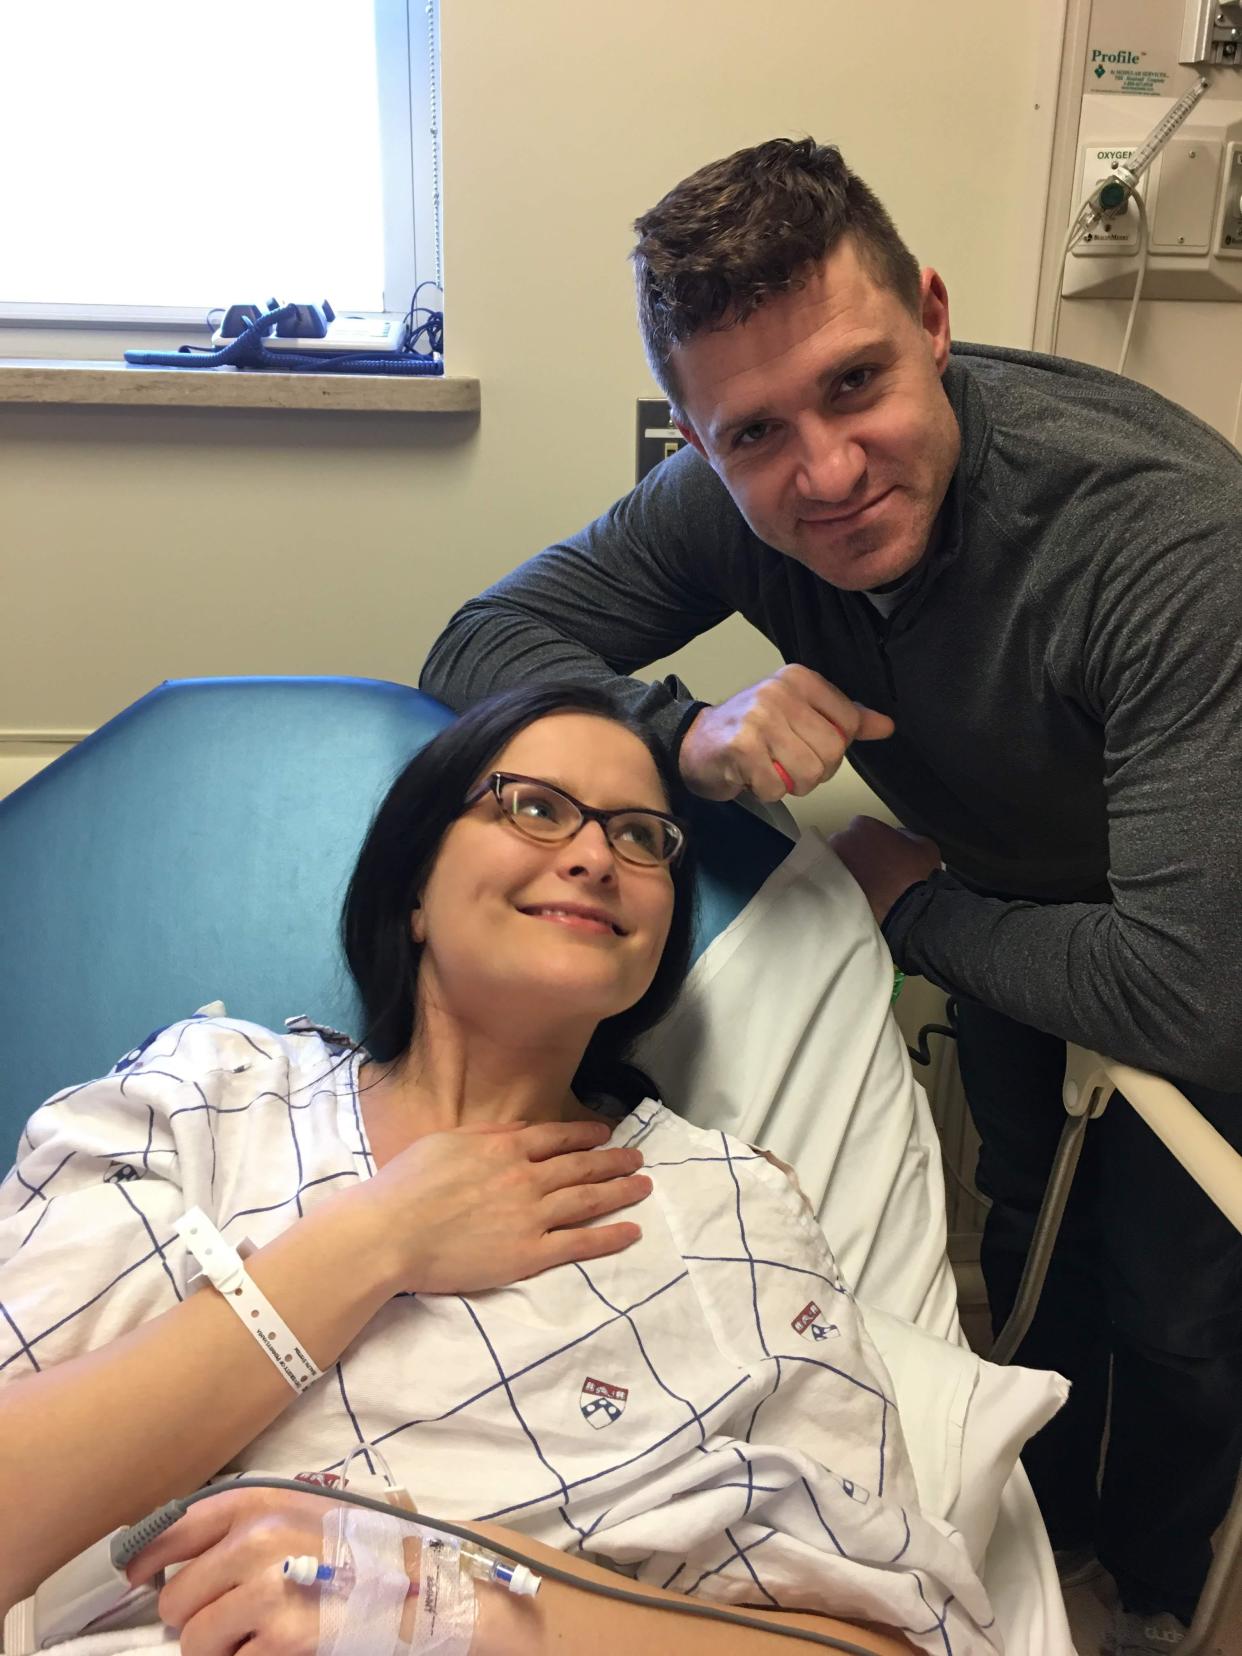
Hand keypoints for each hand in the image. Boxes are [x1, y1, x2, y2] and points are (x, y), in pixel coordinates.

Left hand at [128, 1487, 385, 1655]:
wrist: (420, 1584)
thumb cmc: (357, 1546)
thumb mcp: (299, 1510)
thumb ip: (243, 1524)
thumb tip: (170, 1556)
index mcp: (258, 1502)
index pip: (171, 1531)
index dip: (145, 1560)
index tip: (136, 1578)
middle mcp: (256, 1540)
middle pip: (174, 1598)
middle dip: (194, 1615)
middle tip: (232, 1615)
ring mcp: (268, 1593)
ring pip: (193, 1641)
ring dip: (218, 1648)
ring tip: (257, 1635)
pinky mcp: (284, 1642)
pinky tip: (281, 1647)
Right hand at [363, 1118, 651, 1294]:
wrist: (391, 1232)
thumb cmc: (407, 1185)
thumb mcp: (446, 1142)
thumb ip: (487, 1135)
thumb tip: (521, 1132)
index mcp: (504, 1148)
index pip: (557, 1137)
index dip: (585, 1134)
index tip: (604, 1133)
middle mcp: (526, 1178)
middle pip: (581, 1166)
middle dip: (613, 1161)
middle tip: (637, 1158)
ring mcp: (531, 1216)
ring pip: (588, 1200)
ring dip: (620, 1191)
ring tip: (644, 1186)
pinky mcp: (529, 1254)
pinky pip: (579, 1244)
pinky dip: (609, 1237)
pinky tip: (632, 1231)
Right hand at [679, 665, 893, 801]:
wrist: (694, 742)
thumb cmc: (752, 730)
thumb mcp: (800, 714)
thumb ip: (844, 719)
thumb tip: (887, 726)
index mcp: (800, 679)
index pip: (850, 723)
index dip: (834, 748)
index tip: (807, 745)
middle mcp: (780, 691)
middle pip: (832, 752)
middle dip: (814, 772)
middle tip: (786, 764)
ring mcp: (760, 717)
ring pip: (808, 773)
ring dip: (790, 784)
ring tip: (769, 769)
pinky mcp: (742, 746)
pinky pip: (776, 787)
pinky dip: (765, 791)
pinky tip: (750, 775)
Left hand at [829, 814, 940, 923]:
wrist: (907, 909)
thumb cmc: (917, 875)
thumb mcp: (923, 844)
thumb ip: (905, 835)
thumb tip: (899, 837)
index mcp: (864, 825)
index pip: (862, 827)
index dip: (872, 840)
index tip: (879, 850)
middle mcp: (844, 840)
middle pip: (845, 843)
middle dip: (855, 852)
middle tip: (871, 867)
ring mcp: (836, 864)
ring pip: (837, 862)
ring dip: (848, 868)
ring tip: (864, 882)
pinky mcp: (832, 886)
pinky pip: (835, 882)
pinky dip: (843, 885)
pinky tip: (857, 893)